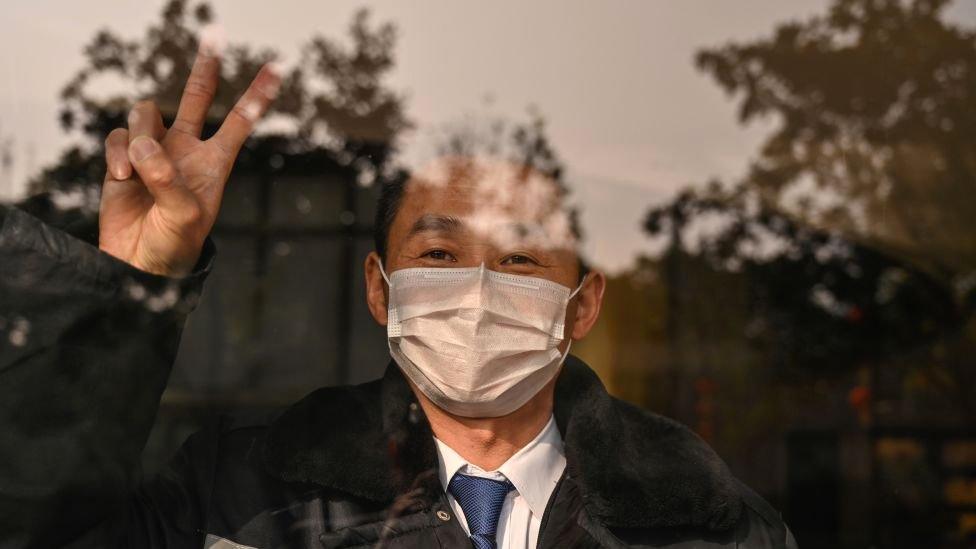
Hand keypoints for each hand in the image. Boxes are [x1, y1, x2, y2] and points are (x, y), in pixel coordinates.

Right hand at [99, 45, 279, 276]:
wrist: (138, 264)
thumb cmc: (174, 245)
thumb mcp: (184, 216)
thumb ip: (168, 178)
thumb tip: (146, 144)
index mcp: (214, 162)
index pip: (239, 121)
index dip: (257, 95)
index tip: (277, 67)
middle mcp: (186, 150)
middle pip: (196, 97)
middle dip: (205, 68)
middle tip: (215, 36)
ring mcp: (154, 152)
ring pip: (147, 112)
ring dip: (140, 134)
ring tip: (137, 171)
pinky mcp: (124, 159)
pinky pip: (119, 136)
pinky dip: (119, 152)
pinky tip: (122, 177)